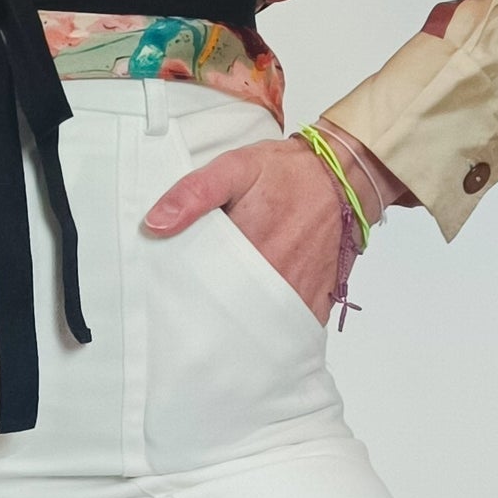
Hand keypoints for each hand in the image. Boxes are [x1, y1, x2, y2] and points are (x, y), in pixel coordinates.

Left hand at [142, 131, 384, 323]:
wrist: (342, 179)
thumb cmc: (288, 174)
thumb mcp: (234, 168)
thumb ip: (193, 193)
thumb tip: (155, 224)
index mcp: (247, 250)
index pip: (201, 288)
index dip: (182, 294)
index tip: (169, 294)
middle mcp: (274, 278)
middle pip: (228, 314)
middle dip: (207, 315)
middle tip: (189, 310)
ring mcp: (296, 295)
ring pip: (256, 326)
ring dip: (237, 325)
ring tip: (217, 320)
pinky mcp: (314, 304)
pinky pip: (286, 329)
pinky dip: (269, 329)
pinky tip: (251, 322)